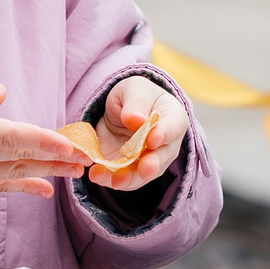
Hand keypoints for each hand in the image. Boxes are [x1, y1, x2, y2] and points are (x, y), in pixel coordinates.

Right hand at [0, 81, 90, 197]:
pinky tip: (45, 189)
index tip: (70, 143)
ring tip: (77, 172)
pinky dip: (24, 188)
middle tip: (89, 159)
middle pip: (20, 159)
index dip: (43, 140)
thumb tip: (1, 94)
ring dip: (48, 172)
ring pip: (14, 175)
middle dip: (56, 158)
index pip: (11, 138)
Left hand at [84, 75, 186, 191]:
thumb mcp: (133, 89)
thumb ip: (136, 103)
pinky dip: (108, 178)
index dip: (164, 135)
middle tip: (144, 169)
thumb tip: (135, 119)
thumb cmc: (135, 96)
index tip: (152, 139)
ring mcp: (148, 162)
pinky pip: (122, 178)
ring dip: (127, 178)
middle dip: (151, 165)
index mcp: (173, 118)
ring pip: (141, 175)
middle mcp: (165, 146)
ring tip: (111, 179)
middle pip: (161, 158)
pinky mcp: (128, 171)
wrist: (122, 111)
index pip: (172, 128)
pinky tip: (97, 174)